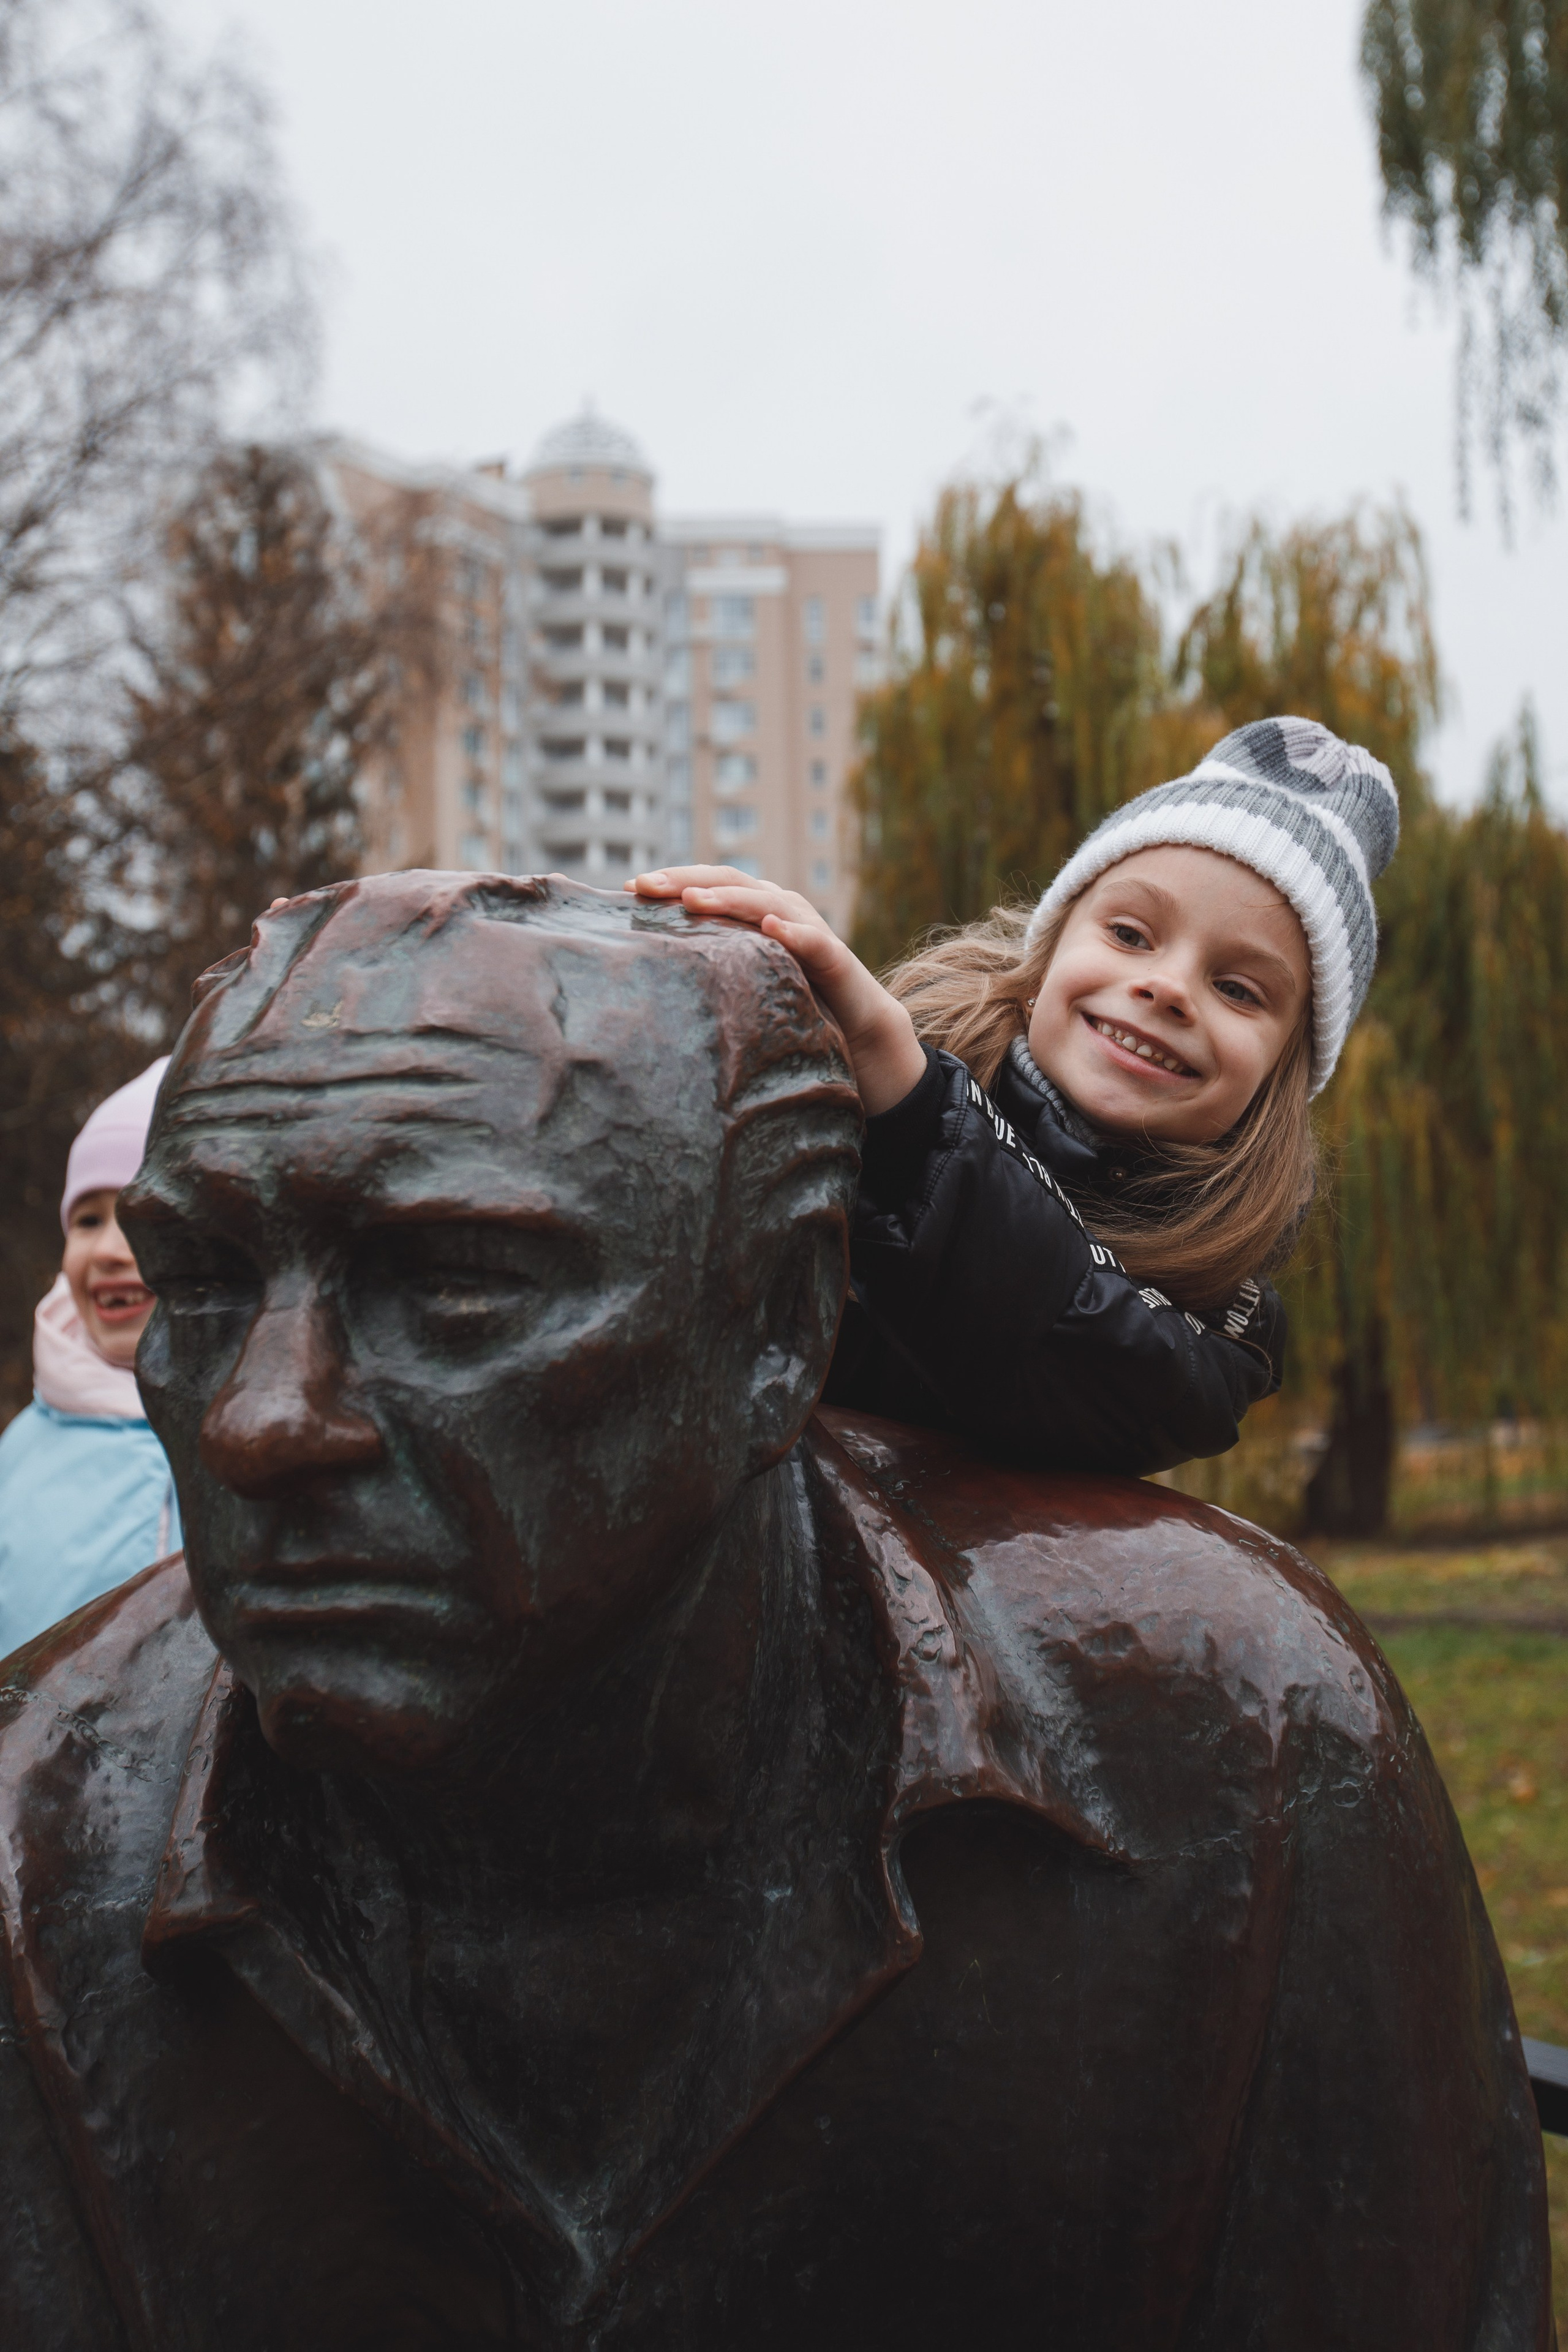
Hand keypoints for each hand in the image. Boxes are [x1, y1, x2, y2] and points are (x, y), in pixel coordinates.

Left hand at [627, 866, 926, 1114]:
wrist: (858, 1030)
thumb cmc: (792, 1001)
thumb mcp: (743, 976)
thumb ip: (710, 963)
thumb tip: (648, 968)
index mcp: (754, 910)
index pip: (709, 884)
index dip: (672, 879)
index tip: (630, 886)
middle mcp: (780, 908)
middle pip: (730, 881)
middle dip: (688, 879)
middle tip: (647, 884)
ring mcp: (808, 928)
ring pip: (765, 903)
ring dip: (729, 899)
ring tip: (693, 901)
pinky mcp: (833, 956)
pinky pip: (812, 940)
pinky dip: (792, 931)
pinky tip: (770, 928)